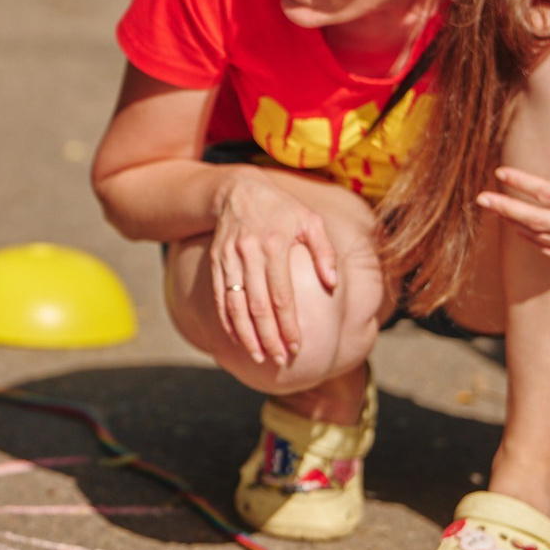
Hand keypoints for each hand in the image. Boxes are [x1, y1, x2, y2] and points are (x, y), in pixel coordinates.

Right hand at [207, 173, 339, 363]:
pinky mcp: (216, 262)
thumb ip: (324, 251)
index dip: (288, 324)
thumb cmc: (282, 208)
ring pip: (235, 304)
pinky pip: (220, 296)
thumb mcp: (310, 220)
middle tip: (280, 360)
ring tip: (257, 356)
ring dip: (245, 334)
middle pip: (257, 305)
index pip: (281, 295)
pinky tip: (237, 337)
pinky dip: (227, 320)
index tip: (298, 346)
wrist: (237, 190)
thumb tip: (333, 283)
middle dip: (268, 337)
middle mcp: (249, 254)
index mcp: (274, 245)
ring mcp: (229, 259)